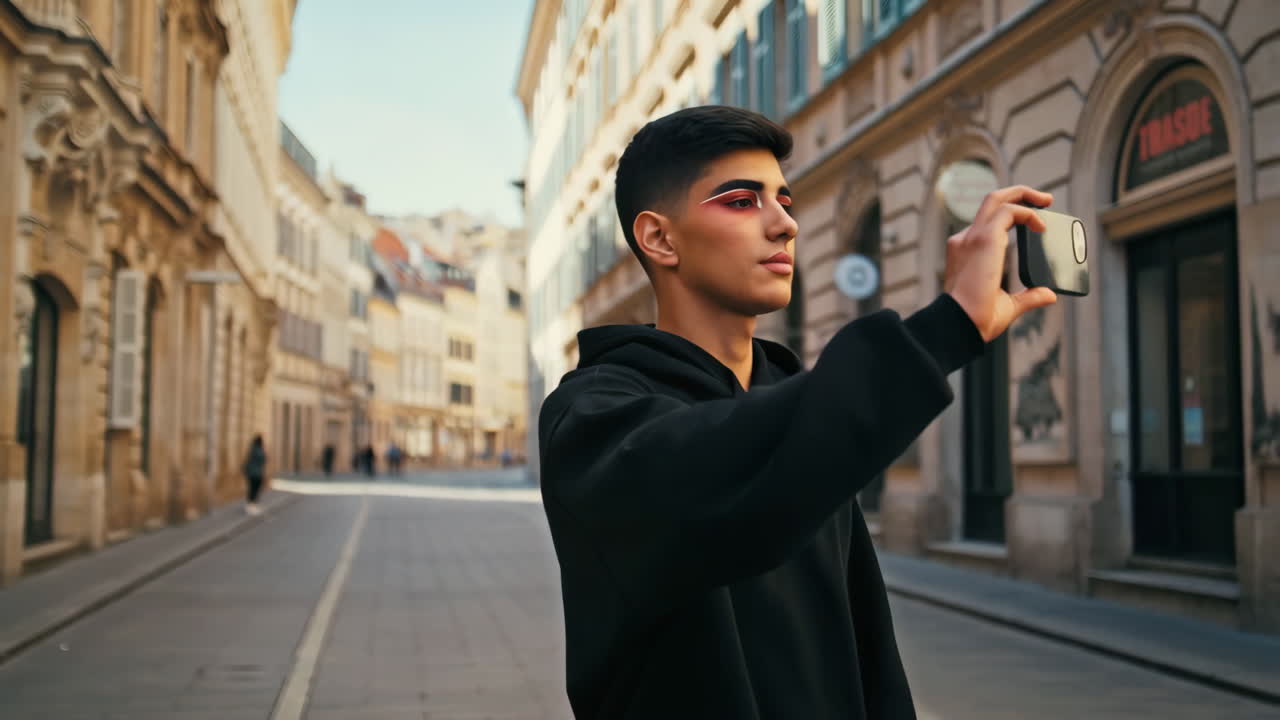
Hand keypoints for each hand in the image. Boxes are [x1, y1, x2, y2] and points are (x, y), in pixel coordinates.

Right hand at [943, 185, 1058, 341]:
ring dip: (1026, 195)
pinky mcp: (985, 238)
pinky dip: (1029, 213)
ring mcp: (973, 237)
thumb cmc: (977, 320)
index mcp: (966, 253)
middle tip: (1045, 201)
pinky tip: (1042, 226)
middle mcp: (966, 240)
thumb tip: (1049, 295)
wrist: (962, 324)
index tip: (1034, 222)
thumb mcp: (1008, 305)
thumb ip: (1028, 297)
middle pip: (991, 202)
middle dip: (1019, 194)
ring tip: (1047, 201)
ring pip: (998, 199)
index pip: (988, 223)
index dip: (1012, 216)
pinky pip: (1010, 211)